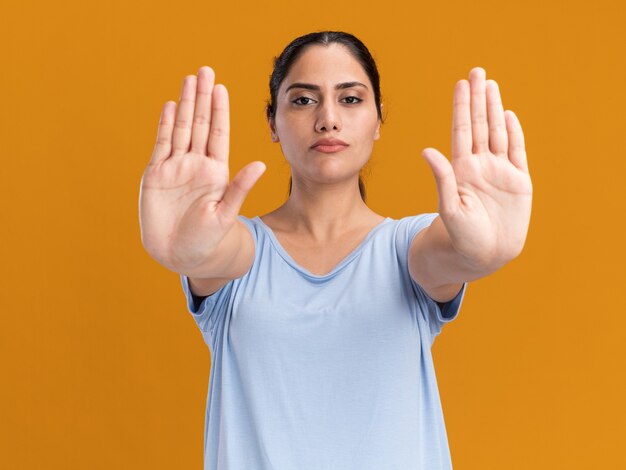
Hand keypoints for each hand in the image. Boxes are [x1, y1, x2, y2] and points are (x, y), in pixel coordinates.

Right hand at [138, 66, 265, 270]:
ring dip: (184, 105)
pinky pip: (161, 144)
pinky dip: (164, 125)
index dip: (219, 111)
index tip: (221, 88)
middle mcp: (196, 164)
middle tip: (205, 70)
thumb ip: (239, 188)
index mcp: (216, 171)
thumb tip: (260, 166)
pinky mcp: (156, 175)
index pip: (218, 133)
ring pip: (181, 129)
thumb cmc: (207, 238)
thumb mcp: (225, 213)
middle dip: (202, 98)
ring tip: (189, 80)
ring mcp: (176, 167)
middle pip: (199, 124)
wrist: (181, 254)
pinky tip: (169, 106)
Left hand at [421, 67, 532, 265]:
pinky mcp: (519, 182)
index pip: (461, 131)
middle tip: (477, 71)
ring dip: (495, 109)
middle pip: (480, 125)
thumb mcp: (449, 208)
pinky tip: (509, 114)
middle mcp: (480, 165)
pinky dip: (514, 133)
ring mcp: (500, 172)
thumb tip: (427, 150)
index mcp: (461, 170)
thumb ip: (442, 179)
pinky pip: (517, 152)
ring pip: (498, 133)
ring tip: (491, 85)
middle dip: (478, 99)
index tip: (460, 84)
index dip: (462, 108)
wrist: (484, 255)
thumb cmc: (461, 236)